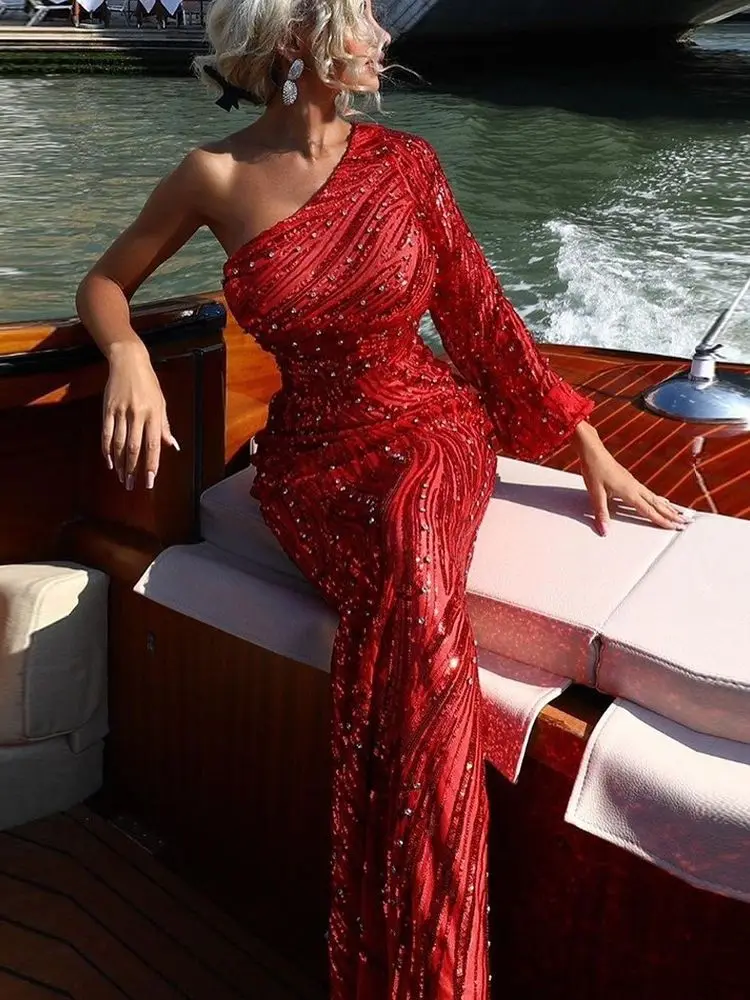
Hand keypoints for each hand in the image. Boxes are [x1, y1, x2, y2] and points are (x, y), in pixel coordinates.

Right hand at [102, 341, 178, 489]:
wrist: (129, 361)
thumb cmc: (149, 384)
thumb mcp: (162, 403)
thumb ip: (165, 426)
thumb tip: (173, 446)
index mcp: (154, 414)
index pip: (153, 444)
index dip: (151, 464)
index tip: (150, 481)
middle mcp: (138, 414)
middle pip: (135, 448)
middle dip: (133, 469)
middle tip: (132, 485)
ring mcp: (121, 411)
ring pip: (119, 443)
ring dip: (120, 463)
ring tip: (121, 477)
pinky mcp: (108, 409)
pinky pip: (106, 433)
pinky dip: (107, 449)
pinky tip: (109, 461)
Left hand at [573, 422, 691, 536]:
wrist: (593, 452)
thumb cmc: (594, 470)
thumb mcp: (595, 494)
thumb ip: (601, 513)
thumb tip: (605, 531)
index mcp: (629, 492)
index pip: (649, 510)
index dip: (662, 520)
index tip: (674, 527)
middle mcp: (635, 487)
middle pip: (657, 504)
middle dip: (672, 514)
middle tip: (685, 522)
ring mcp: (634, 483)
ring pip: (655, 498)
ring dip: (667, 507)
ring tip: (678, 513)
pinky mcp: (630, 480)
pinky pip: (649, 493)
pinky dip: (658, 500)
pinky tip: (659, 501)